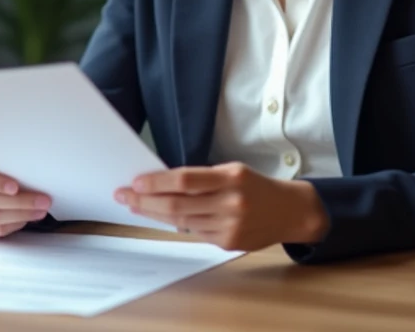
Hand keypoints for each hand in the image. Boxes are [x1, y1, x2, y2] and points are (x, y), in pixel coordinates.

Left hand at [113, 162, 328, 251]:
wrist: (289, 211)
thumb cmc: (256, 186)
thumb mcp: (233, 171)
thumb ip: (202, 179)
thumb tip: (162, 182)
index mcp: (232, 178)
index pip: (185, 180)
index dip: (157, 182)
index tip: (136, 181)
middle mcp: (231, 203)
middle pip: (178, 204)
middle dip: (146, 200)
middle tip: (124, 195)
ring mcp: (230, 226)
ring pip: (182, 221)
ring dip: (154, 214)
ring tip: (136, 205)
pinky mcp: (228, 242)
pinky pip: (194, 232)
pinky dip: (176, 224)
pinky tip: (162, 217)